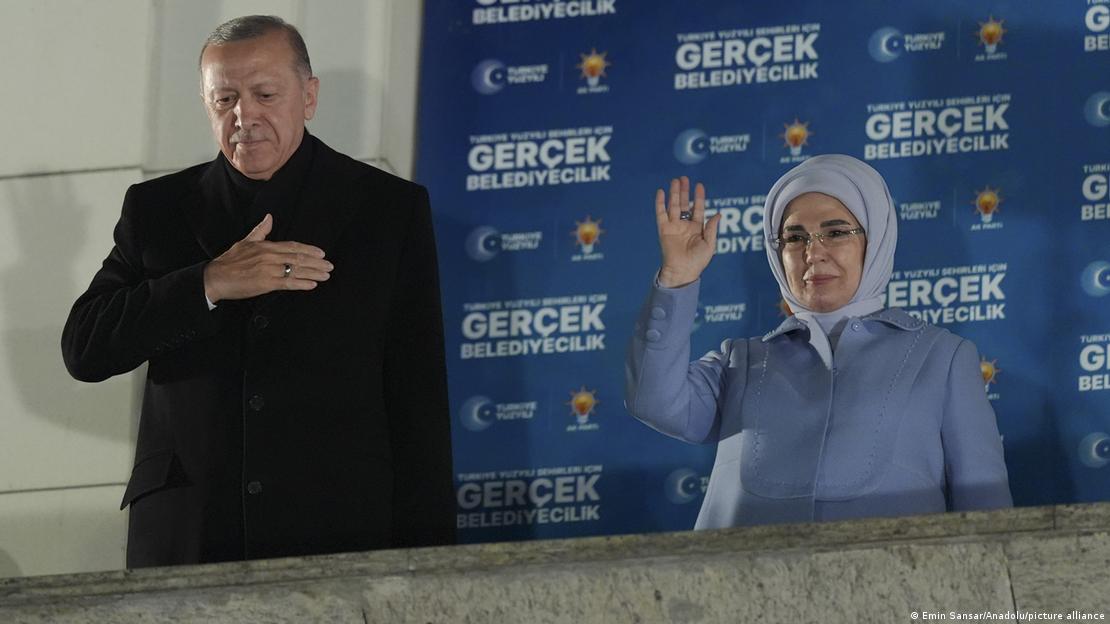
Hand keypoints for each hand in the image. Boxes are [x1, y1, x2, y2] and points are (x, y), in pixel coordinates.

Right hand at [203, 214, 332, 302]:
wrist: (216, 277)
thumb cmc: (230, 260)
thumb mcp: (246, 241)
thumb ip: (261, 230)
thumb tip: (270, 217)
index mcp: (267, 246)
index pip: (293, 246)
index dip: (308, 250)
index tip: (322, 253)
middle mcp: (270, 256)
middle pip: (298, 258)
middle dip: (316, 262)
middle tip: (330, 266)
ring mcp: (269, 270)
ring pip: (296, 270)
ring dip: (313, 273)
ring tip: (326, 275)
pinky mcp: (266, 283)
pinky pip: (288, 283)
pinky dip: (301, 283)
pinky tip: (312, 285)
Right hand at [655, 177, 720, 287]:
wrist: (682, 271)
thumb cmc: (698, 261)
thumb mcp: (710, 244)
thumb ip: (712, 228)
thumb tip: (718, 214)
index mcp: (697, 228)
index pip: (698, 209)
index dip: (699, 197)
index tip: (699, 185)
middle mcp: (685, 225)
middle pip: (684, 204)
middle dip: (684, 191)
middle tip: (684, 178)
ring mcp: (673, 227)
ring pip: (674, 206)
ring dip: (674, 193)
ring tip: (675, 180)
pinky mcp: (663, 229)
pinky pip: (661, 214)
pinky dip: (660, 203)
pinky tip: (661, 192)